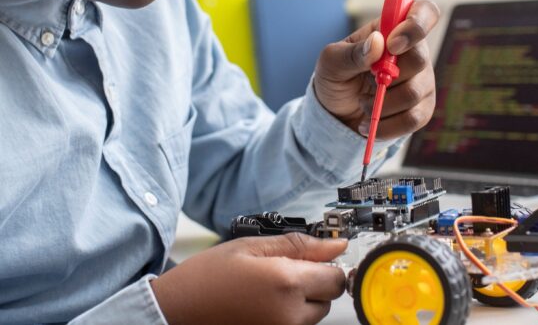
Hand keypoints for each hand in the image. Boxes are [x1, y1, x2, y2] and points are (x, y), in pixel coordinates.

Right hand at [150, 233, 346, 324]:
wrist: (178, 310)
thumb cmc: (209, 276)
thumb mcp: (252, 246)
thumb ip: (299, 245)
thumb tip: (336, 244)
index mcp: (286, 284)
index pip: (336, 277)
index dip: (326, 263)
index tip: (312, 256)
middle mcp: (290, 316)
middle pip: (328, 297)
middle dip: (314, 280)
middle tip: (282, 269)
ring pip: (314, 314)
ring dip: (302, 299)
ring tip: (268, 287)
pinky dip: (289, 314)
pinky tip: (263, 303)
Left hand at [313, 0, 439, 138]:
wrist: (335, 113)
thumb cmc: (335, 77)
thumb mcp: (331, 61)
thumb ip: (352, 52)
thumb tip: (377, 42)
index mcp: (393, 29)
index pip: (423, 12)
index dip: (415, 25)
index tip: (392, 45)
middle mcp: (414, 51)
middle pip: (419, 58)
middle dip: (387, 76)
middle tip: (368, 80)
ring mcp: (421, 80)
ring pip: (414, 92)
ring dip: (382, 104)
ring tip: (363, 103)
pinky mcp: (422, 107)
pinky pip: (415, 118)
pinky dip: (388, 126)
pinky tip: (371, 125)